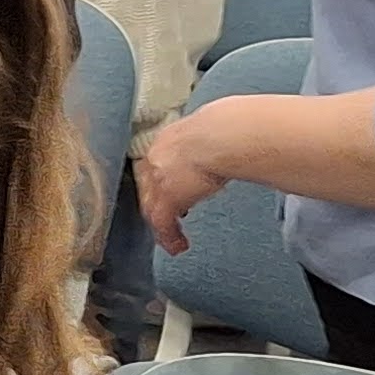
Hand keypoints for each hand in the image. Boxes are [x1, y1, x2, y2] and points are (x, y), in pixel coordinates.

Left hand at [135, 115, 232, 255]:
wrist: (223, 135)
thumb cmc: (228, 129)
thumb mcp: (212, 132)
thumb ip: (210, 143)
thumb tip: (228, 145)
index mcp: (167, 139)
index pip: (155, 162)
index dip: (159, 178)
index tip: (170, 187)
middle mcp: (156, 158)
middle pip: (146, 186)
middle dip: (154, 202)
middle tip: (167, 216)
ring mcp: (158, 180)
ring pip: (151, 207)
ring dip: (161, 224)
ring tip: (172, 238)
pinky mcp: (167, 200)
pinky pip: (162, 224)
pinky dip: (170, 237)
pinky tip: (178, 246)